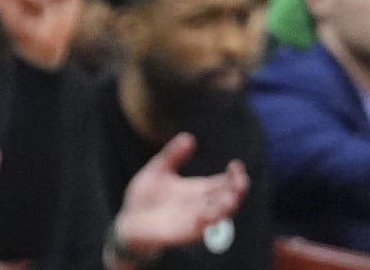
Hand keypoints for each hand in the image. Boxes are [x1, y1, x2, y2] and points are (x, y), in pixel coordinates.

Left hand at [110, 134, 248, 261]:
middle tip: (240, 180)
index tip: (236, 164)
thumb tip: (189, 137)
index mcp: (198, 190)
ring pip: (218, 216)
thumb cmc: (145, 196)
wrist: (129, 220)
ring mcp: (193, 220)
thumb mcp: (158, 169)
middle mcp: (200, 205)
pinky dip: (206, 222)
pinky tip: (209, 212)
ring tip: (232, 196)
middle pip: (228, 199)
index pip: (224, 183)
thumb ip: (173, 155)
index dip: (234, 175)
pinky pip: (200, 230)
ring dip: (226, 207)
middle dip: (237, 190)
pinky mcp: (182, 233)